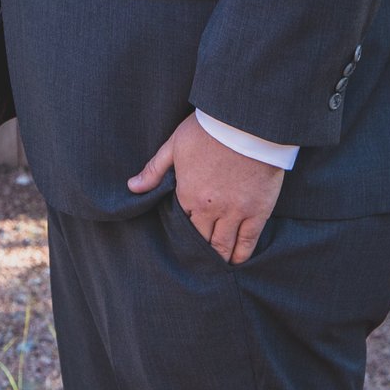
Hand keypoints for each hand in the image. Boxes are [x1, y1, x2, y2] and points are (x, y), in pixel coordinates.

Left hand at [127, 112, 284, 264]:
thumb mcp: (174, 145)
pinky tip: (236, 261)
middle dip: (198, 252)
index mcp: (188, 194)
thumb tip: (132, 187)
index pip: (182, 224)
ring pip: (224, 245)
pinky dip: (241, 254)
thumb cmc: (207, 129)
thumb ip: (154, 170)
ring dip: (218, 258)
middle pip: (202, 239)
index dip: (182, 233)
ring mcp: (235, 212)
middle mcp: (210, 208)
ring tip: (215, 267)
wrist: (245, 122)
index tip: (181, 242)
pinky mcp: (258, 212)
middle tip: (196, 263)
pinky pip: (248, 241)